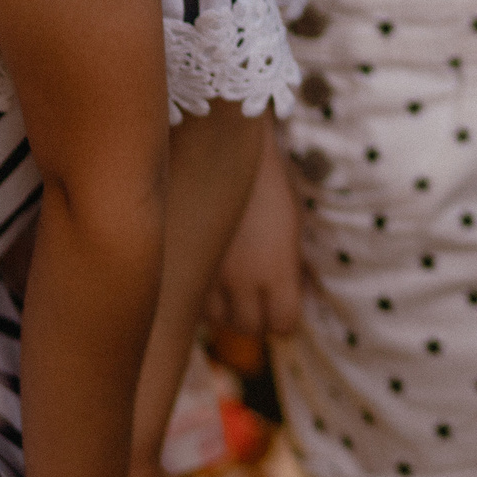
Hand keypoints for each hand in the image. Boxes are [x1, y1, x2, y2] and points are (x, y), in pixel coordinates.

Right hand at [203, 127, 301, 336]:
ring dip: (225, 311)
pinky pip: (192, 299)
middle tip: (256, 297)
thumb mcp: (290, 225)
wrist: (226, 149)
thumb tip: (291, 295)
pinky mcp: (184, 263)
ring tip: (231, 288)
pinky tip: (209, 274)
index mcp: (277, 270)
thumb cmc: (267, 184)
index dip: (283, 315)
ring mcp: (209, 273)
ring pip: (217, 320)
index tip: (282, 301)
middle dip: (255, 317)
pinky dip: (201, 295)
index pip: (283, 323)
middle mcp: (242, 280)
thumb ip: (289, 267)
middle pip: (248, 327)